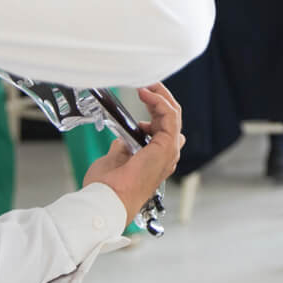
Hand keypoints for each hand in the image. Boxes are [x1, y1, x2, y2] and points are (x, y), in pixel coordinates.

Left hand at [81, 85, 184, 224]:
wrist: (108, 199)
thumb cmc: (108, 188)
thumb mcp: (114, 160)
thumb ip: (122, 147)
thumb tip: (123, 139)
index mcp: (155, 160)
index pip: (163, 129)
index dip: (155, 110)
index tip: (141, 98)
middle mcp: (167, 155)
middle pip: (171, 119)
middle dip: (160, 99)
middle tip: (147, 85)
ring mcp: (169, 151)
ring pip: (174, 115)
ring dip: (161, 96)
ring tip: (148, 84)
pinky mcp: (167, 146)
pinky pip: (170, 116)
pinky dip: (160, 101)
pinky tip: (147, 93)